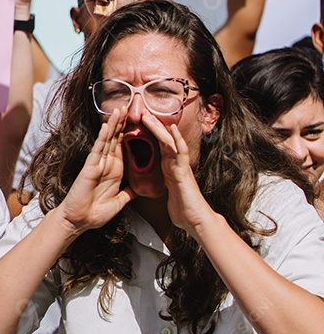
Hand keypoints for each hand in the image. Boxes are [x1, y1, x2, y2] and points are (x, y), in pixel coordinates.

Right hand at [54, 108, 132, 233]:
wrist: (79, 221)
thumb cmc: (95, 213)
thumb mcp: (119, 203)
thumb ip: (128, 194)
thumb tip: (139, 190)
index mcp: (115, 171)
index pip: (123, 147)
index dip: (130, 133)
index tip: (138, 120)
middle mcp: (106, 164)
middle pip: (115, 139)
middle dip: (122, 123)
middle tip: (130, 106)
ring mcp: (97, 164)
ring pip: (107, 140)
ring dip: (113, 124)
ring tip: (120, 109)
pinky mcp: (90, 167)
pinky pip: (97, 150)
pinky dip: (102, 137)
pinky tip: (106, 126)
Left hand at [142, 112, 215, 238]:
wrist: (196, 221)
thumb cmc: (182, 209)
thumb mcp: (168, 194)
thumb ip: (164, 185)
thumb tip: (158, 185)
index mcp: (169, 168)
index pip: (157, 147)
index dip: (149, 135)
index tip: (138, 123)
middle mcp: (175, 164)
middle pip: (162, 140)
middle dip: (152, 126)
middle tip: (141, 112)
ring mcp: (180, 166)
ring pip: (170, 142)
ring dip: (159, 128)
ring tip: (148, 115)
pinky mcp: (184, 172)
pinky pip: (180, 152)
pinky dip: (176, 139)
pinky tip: (171, 129)